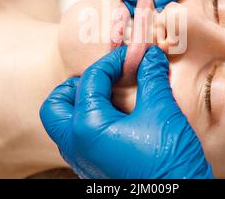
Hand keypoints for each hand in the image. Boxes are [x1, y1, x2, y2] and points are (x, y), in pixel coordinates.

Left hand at [40, 46, 212, 178]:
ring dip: (81, 103)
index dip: (113, 60)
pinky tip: (118, 115)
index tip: (133, 54)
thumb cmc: (169, 162)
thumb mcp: (161, 112)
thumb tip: (150, 55)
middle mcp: (77, 147)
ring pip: (64, 124)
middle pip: (56, 105)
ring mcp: (83, 162)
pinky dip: (91, 120)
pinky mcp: (95, 170)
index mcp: (86, 128)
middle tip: (103, 76)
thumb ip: (152, 78)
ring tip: (110, 93)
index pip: (90, 80)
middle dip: (76, 84)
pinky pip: (79, 139)